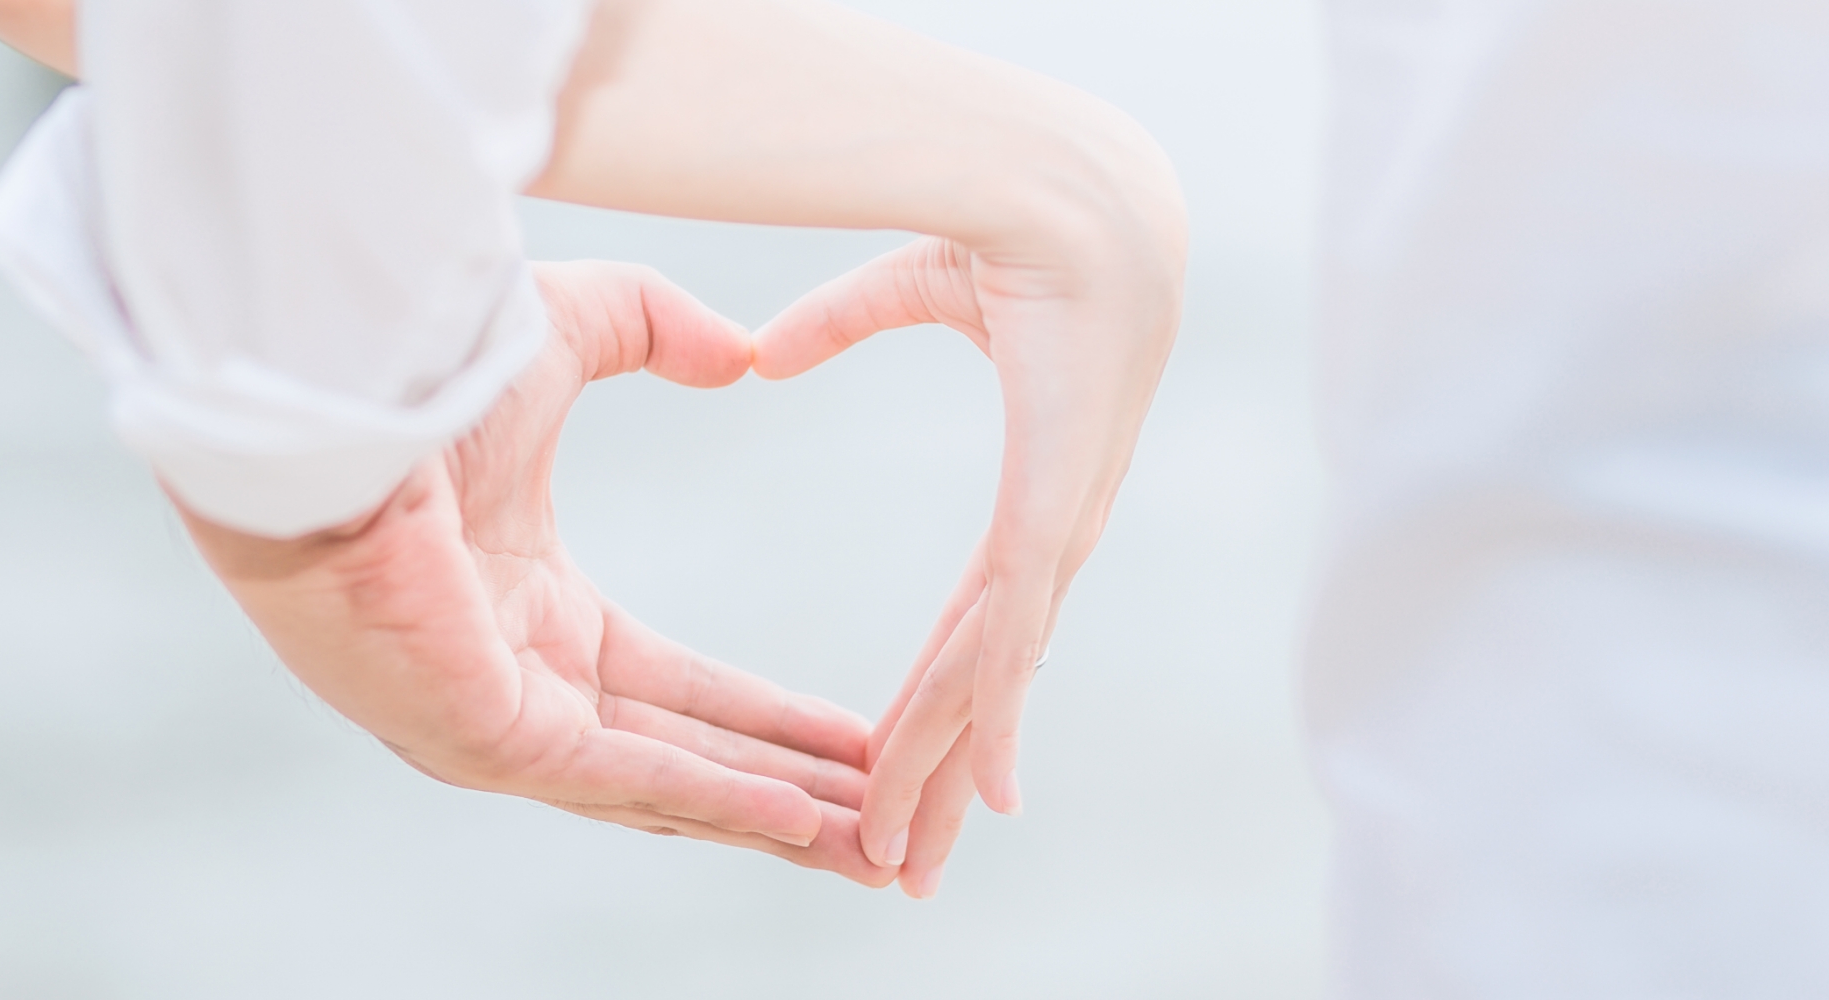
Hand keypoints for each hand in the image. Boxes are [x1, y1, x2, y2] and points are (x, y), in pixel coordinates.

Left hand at [177, 262, 893, 886]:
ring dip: (774, 823)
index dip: (770, 721)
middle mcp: (518, 688)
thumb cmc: (418, 375)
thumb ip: (656, 330)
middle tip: (884, 830)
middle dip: (790, 801)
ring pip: (665, 789)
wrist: (334, 406)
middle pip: (683, 764)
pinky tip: (801, 824)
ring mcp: (499, 726)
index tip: (855, 742)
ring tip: (872, 852)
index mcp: (530, 616)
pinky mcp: (489, 737)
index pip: (675, 693)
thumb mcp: (571, 332)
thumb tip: (739, 355)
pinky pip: (627, 780)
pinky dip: (719, 803)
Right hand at [754, 229, 1182, 896]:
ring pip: (990, 687)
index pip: (972, 633)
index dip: (935, 708)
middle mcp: (1051, 539)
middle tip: (904, 867)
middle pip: (984, 689)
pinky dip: (999, 719)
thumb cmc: (1009, 222)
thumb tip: (761, 357)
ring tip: (906, 860)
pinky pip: (1013, 639)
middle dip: (938, 781)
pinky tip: (991, 790)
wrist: (1067, 185)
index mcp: (1027, 501)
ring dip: (945, 776)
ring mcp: (1055, 535)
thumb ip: (832, 327)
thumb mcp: (900, 293)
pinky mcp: (1049, 519)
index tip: (898, 767)